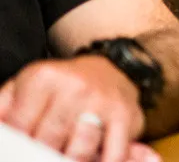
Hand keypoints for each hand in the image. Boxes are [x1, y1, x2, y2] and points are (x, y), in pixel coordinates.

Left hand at [0, 56, 149, 161]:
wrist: (112, 68)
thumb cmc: (63, 85)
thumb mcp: (26, 85)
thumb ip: (4, 108)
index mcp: (43, 78)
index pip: (18, 128)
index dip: (14, 149)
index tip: (18, 152)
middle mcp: (74, 86)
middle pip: (46, 143)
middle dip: (40, 157)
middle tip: (42, 156)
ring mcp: (101, 101)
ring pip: (78, 153)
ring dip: (70, 160)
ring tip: (65, 157)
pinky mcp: (125, 115)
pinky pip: (112, 154)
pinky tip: (94, 161)